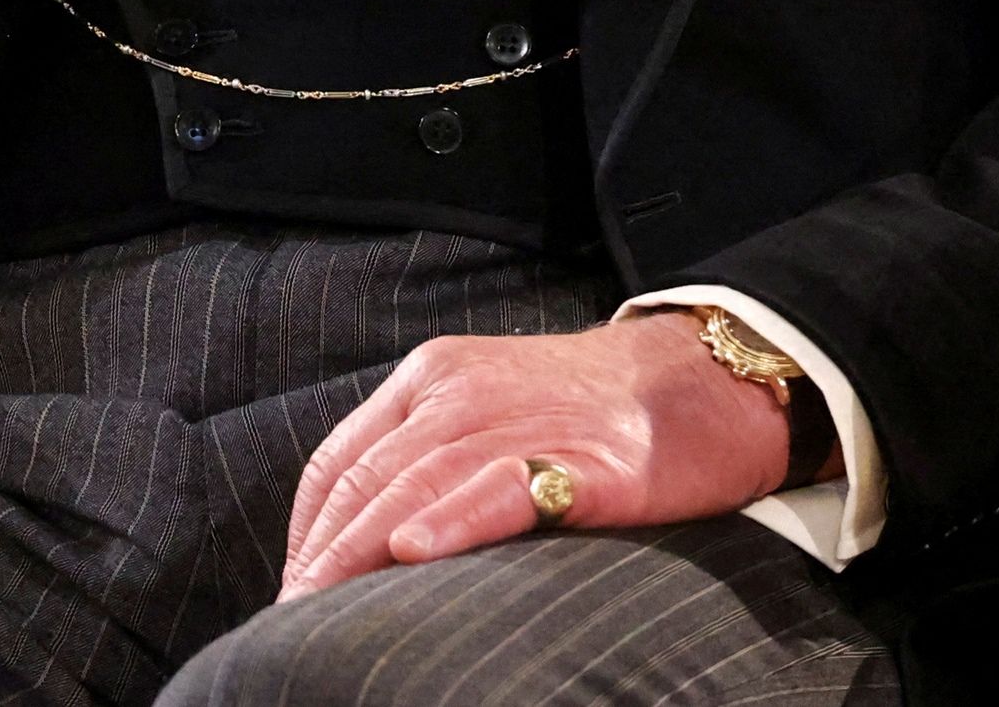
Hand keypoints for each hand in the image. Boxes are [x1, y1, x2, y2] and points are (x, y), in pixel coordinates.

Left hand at [280, 314, 786, 596]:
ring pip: (412, 486)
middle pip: (365, 480)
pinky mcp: (581, 461)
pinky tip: (412, 551)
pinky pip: (499, 488)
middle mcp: (461, 392)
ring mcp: (519, 422)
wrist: (707, 378)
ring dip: (357, 554)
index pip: (340, 459)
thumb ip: (429, 454)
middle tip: (291, 619)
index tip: (293, 587)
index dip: (307, 530)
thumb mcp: (492, 408)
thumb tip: (368, 540)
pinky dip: (449, 520)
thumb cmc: (595, 409)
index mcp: (433, 378)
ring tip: (321, 611)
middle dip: (320, 556)